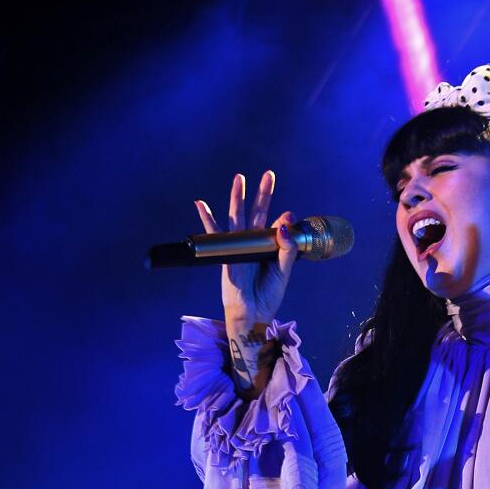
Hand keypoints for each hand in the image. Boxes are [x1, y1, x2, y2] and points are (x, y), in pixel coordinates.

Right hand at [195, 170, 298, 332]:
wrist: (252, 314)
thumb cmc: (268, 296)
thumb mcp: (283, 272)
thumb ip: (287, 249)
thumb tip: (285, 224)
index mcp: (270, 247)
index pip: (277, 226)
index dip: (283, 219)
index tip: (288, 215)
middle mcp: (254, 243)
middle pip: (258, 213)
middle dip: (263, 193)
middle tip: (269, 174)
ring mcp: (239, 246)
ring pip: (238, 217)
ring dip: (237, 197)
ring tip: (239, 178)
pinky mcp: (226, 253)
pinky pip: (215, 233)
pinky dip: (207, 219)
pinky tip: (201, 204)